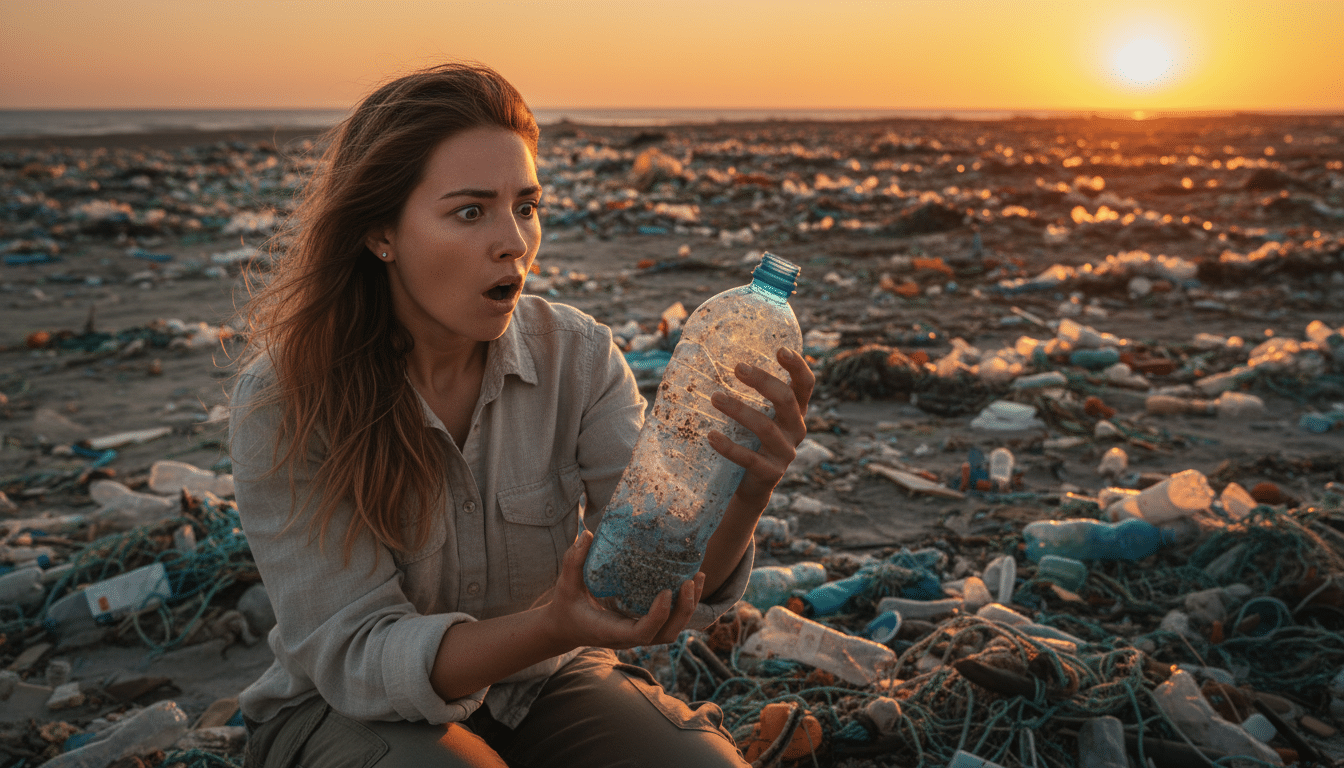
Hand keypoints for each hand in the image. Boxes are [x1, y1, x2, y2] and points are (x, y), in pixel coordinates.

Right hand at [537, 530, 704, 650]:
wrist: (565, 627)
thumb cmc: (566, 606)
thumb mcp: (565, 584)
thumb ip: (574, 561)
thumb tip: (586, 534)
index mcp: (611, 631)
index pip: (642, 633)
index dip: (658, 616)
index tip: (666, 591)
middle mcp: (629, 637)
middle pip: (666, 634)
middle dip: (683, 610)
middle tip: (690, 580)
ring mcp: (639, 633)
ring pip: (672, 630)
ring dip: (689, 607)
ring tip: (698, 577)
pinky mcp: (644, 625)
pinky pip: (670, 621)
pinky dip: (684, 604)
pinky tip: (691, 581)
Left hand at [707, 347, 814, 504]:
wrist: (751, 486)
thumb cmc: (750, 440)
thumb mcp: (757, 415)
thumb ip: (749, 394)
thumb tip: (711, 358)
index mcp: (795, 412)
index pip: (805, 385)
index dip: (797, 366)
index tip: (780, 349)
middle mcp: (795, 430)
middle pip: (787, 400)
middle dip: (763, 381)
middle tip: (738, 368)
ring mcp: (785, 453)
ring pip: (765, 427)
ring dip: (739, 410)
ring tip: (715, 398)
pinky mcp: (770, 473)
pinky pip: (749, 458)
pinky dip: (729, 447)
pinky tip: (711, 436)